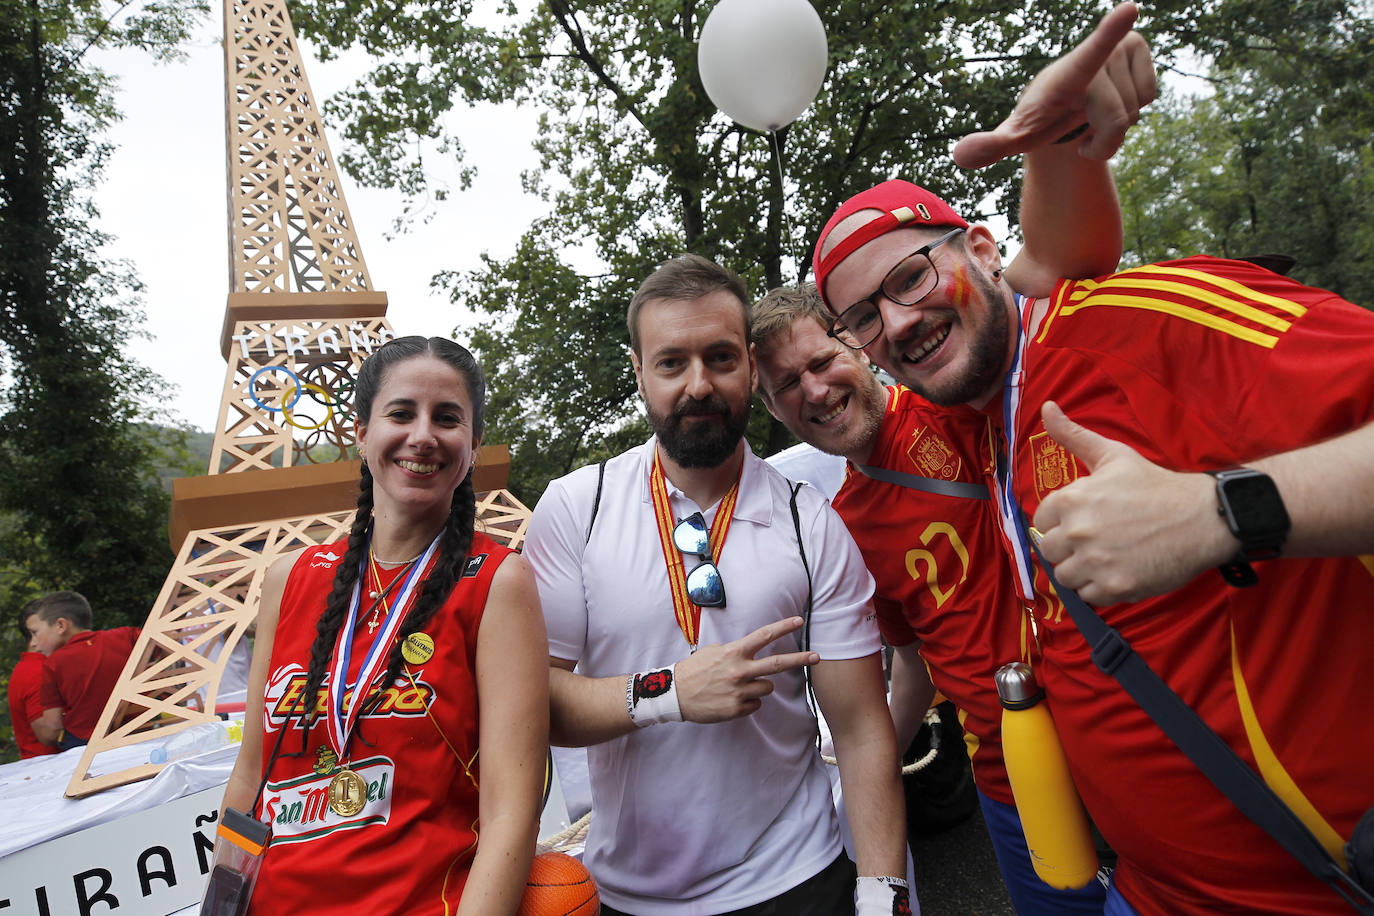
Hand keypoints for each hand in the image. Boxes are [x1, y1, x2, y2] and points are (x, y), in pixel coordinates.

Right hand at [675, 617, 818, 722]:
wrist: (675, 694)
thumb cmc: (694, 670)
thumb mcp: (714, 652)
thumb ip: (736, 652)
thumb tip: (752, 654)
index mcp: (734, 653)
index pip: (763, 636)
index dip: (783, 627)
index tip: (798, 621)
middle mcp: (739, 671)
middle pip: (777, 664)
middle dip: (800, 660)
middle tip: (817, 657)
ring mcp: (739, 691)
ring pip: (767, 687)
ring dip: (759, 686)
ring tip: (738, 686)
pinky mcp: (737, 709)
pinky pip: (755, 703)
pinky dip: (748, 701)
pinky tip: (730, 698)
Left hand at [953, 2, 1156, 168]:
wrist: (1062, 99)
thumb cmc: (1040, 116)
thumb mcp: (1018, 135)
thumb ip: (991, 145)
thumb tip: (959, 157)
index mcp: (1070, 71)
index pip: (1090, 53)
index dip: (1108, 34)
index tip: (1129, 9)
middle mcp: (1098, 53)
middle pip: (1117, 120)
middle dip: (1102, 141)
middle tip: (1079, 132)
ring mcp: (1121, 46)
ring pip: (1135, 114)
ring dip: (1116, 130)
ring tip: (1093, 115)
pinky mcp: (1140, 46)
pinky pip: (1150, 97)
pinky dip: (1135, 112)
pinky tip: (1113, 103)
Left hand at [1031, 402, 1233, 604]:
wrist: (1201, 518)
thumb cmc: (1155, 485)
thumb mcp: (1112, 454)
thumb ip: (1073, 436)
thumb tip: (1046, 407)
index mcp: (1072, 499)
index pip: (1041, 520)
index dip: (1059, 521)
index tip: (1081, 521)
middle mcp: (1078, 531)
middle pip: (1050, 550)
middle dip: (1068, 547)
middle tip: (1096, 541)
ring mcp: (1095, 562)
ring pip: (1066, 576)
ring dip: (1081, 570)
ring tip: (1107, 557)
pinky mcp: (1114, 587)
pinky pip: (1088, 596)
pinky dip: (1100, 588)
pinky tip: (1119, 571)